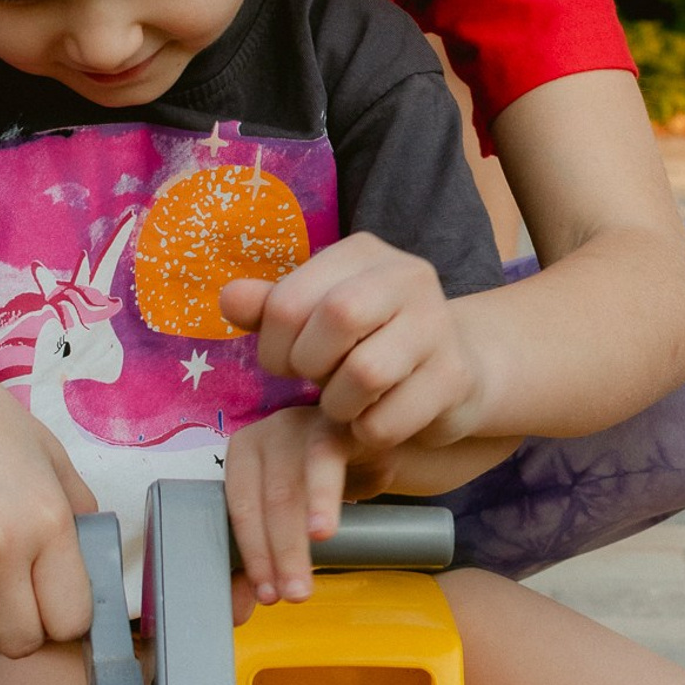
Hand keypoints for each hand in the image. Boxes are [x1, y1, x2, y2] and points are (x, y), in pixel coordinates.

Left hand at [219, 232, 488, 453]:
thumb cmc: (368, 341)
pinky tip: (374, 419)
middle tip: (314, 380)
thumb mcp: (316, 317)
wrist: (451, 372)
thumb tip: (229, 299)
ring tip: (344, 401)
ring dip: (338, 403)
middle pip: (337, 317)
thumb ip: (271, 308)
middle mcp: (408, 276)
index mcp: (364, 253)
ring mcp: (438, 325)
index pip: (291, 298)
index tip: (285, 361)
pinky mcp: (455, 377)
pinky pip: (388, 419)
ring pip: (365, 372)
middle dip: (308, 364)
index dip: (272, 343)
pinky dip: (367, 432)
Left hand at [223, 406, 352, 607]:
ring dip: (294, 541)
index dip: (252, 556)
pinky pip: (325, 461)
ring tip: (303, 584)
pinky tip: (322, 532)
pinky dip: (321, 500)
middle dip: (276, 556)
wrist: (370, 443)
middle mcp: (267, 434)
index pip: (240, 510)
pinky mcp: (337, 425)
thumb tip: (239, 611)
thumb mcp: (292, 519)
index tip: (265, 595)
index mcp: (244, 455)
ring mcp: (301, 425)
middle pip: (265, 502)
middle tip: (290, 597)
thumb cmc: (322, 481)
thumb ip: (264, 559)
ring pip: (291, 487)